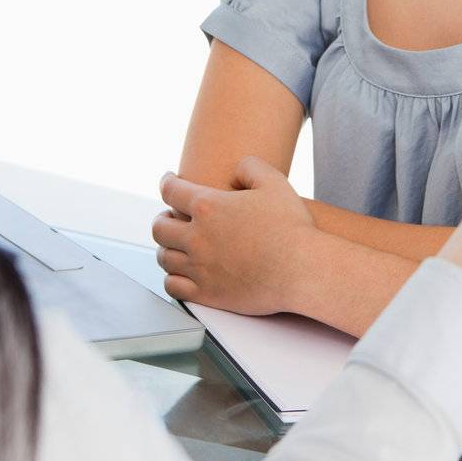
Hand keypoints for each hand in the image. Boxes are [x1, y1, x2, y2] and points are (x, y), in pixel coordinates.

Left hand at [152, 157, 313, 314]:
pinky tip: (179, 274)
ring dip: (166, 248)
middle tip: (169, 217)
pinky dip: (171, 278)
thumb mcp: (274, 181)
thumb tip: (236, 169)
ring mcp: (200, 268)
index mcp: (208, 206)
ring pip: (164, 258)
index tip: (169, 181)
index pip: (171, 191)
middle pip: (159, 227)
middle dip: (162, 218)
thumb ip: (249, 167)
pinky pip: (173, 287)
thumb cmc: (291, 226)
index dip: (167, 182)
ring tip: (174, 246)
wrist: (301, 269)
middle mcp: (197, 237)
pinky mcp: (207, 294)